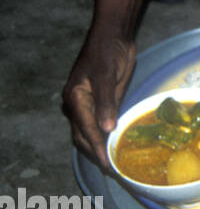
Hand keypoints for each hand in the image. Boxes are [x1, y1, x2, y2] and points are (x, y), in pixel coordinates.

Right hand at [64, 26, 135, 167]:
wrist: (111, 36)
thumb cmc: (107, 52)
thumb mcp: (106, 75)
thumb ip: (106, 102)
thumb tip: (106, 129)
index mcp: (75, 100)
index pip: (86, 132)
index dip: (97, 149)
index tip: (108, 166)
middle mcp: (76, 106)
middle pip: (83, 138)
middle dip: (96, 155)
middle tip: (114, 172)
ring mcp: (86, 105)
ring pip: (88, 133)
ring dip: (98, 148)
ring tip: (114, 164)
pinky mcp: (98, 102)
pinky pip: (98, 124)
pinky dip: (104, 137)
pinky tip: (116, 145)